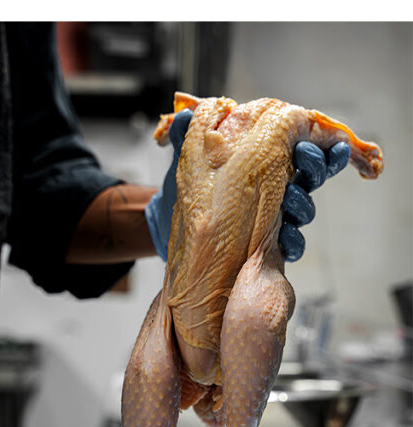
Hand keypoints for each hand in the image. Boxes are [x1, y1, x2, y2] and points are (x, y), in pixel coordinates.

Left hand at [143, 110, 350, 261]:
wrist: (174, 226)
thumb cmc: (187, 189)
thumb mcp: (186, 160)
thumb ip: (187, 135)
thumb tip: (182, 114)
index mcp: (266, 165)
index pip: (301, 152)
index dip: (318, 146)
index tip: (319, 140)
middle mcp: (275, 191)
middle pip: (310, 178)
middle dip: (314, 166)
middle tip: (304, 156)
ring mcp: (272, 219)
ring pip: (304, 211)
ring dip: (302, 203)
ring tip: (289, 197)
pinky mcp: (265, 247)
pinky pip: (291, 246)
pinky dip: (293, 242)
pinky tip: (285, 237)